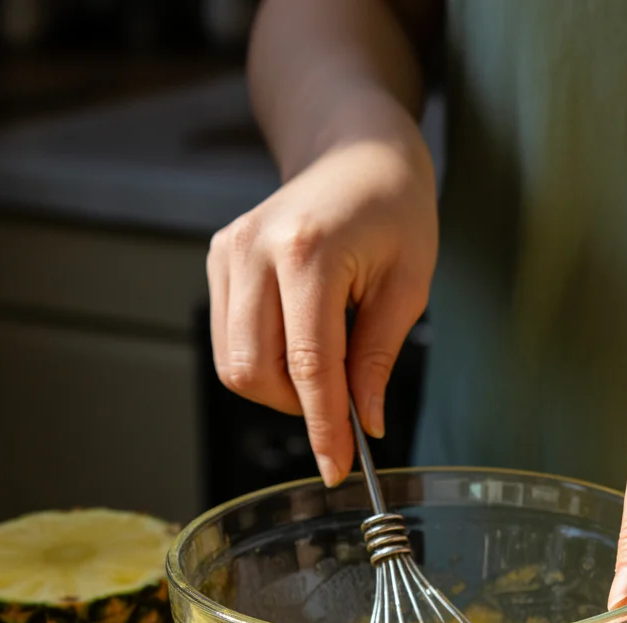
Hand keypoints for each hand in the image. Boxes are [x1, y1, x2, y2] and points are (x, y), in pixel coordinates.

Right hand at [207, 125, 437, 485]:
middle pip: (255, 372)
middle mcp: (254, 250)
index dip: (325, 427)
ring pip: (234, 364)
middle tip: (343, 402)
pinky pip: (229, 340)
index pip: (309, 365)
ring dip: (279, 389)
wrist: (355, 149)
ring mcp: (228, 253)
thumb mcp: (408, 285)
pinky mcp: (219, 259)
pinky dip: (264, 362)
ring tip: (325, 365)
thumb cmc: (394, 209)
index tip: (337, 468)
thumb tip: (366, 423)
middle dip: (299, 407)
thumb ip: (379, 358)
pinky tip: (298, 341)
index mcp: (308, 252)